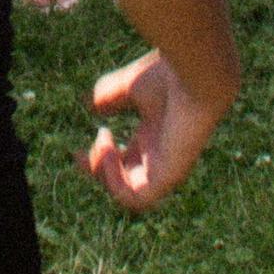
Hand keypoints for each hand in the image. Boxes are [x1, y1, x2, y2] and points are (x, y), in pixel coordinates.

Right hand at [81, 51, 223, 212]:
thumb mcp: (131, 86)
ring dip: (106, 178)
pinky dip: (115, 180)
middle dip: (98, 173)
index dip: (100, 162)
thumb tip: (93, 108)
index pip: (126, 164)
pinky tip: (110, 150)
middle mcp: (161, 156)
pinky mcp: (169, 176)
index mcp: (156, 137)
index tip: (78, 152)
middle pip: (126, 183)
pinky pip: (138, 197)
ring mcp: (167, 168)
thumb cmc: (170, 76)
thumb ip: (111, 96)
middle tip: (80, 155)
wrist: (196, 77)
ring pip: (131, 196)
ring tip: (102, 148)